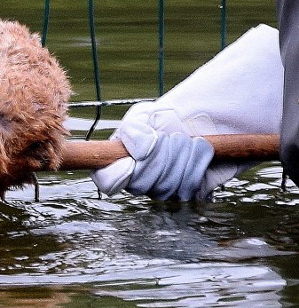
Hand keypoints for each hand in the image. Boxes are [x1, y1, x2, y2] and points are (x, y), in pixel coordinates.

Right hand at [91, 24, 282, 199]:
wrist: (200, 121)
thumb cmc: (166, 117)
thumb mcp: (143, 115)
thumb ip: (132, 130)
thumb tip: (138, 154)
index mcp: (118, 161)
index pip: (107, 181)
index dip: (118, 174)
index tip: (135, 158)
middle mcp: (137, 180)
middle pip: (139, 185)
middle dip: (159, 156)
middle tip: (172, 137)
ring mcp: (161, 189)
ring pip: (165, 188)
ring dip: (181, 157)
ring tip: (187, 141)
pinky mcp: (186, 192)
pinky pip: (187, 190)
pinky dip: (196, 165)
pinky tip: (198, 152)